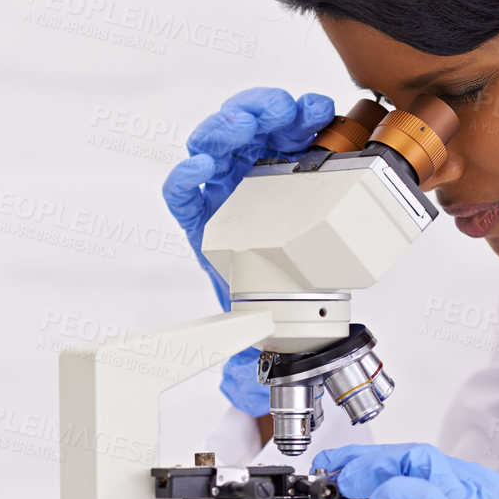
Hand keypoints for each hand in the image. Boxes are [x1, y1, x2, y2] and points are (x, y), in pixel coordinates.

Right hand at [161, 88, 334, 309]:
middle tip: (279, 111)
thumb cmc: (300, 242)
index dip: (295, 107)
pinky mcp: (196, 216)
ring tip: (242, 126)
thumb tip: (366, 157)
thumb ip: (338, 177)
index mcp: (274, 152)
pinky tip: (201, 166)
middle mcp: (242, 162)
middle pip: (238, 117)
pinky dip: (185, 175)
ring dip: (223, 127)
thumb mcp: (327, 204)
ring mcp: (216, 186)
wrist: (282, 293)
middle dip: (258, 107)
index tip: (317, 111)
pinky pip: (178, 192)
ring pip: (206, 142)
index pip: (278, 116)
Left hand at [163, 90, 332, 416]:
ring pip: (253, 127)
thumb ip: (241, 355)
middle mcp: (229, 191)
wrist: (299, 301)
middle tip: (248, 127)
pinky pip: (291, 130)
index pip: (184, 191)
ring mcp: (261, 169)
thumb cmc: (268, 309)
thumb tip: (242, 386)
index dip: (187, 177)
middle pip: (217, 146)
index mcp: (209, 225)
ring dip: (266, 112)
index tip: (199, 170)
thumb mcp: (247, 331)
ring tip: (290, 112)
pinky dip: (301, 116)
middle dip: (229, 130)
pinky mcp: (295, 157)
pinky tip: (315, 113)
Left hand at [314, 441, 498, 498]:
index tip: (352, 466)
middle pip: (416, 453)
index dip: (383, 459)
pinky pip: (420, 495)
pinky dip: (391, 490)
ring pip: (416, 460)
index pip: (425, 460)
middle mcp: (480, 488)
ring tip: (345, 481)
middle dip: (369, 456)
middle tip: (336, 467)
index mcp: (483, 490)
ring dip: (373, 467)